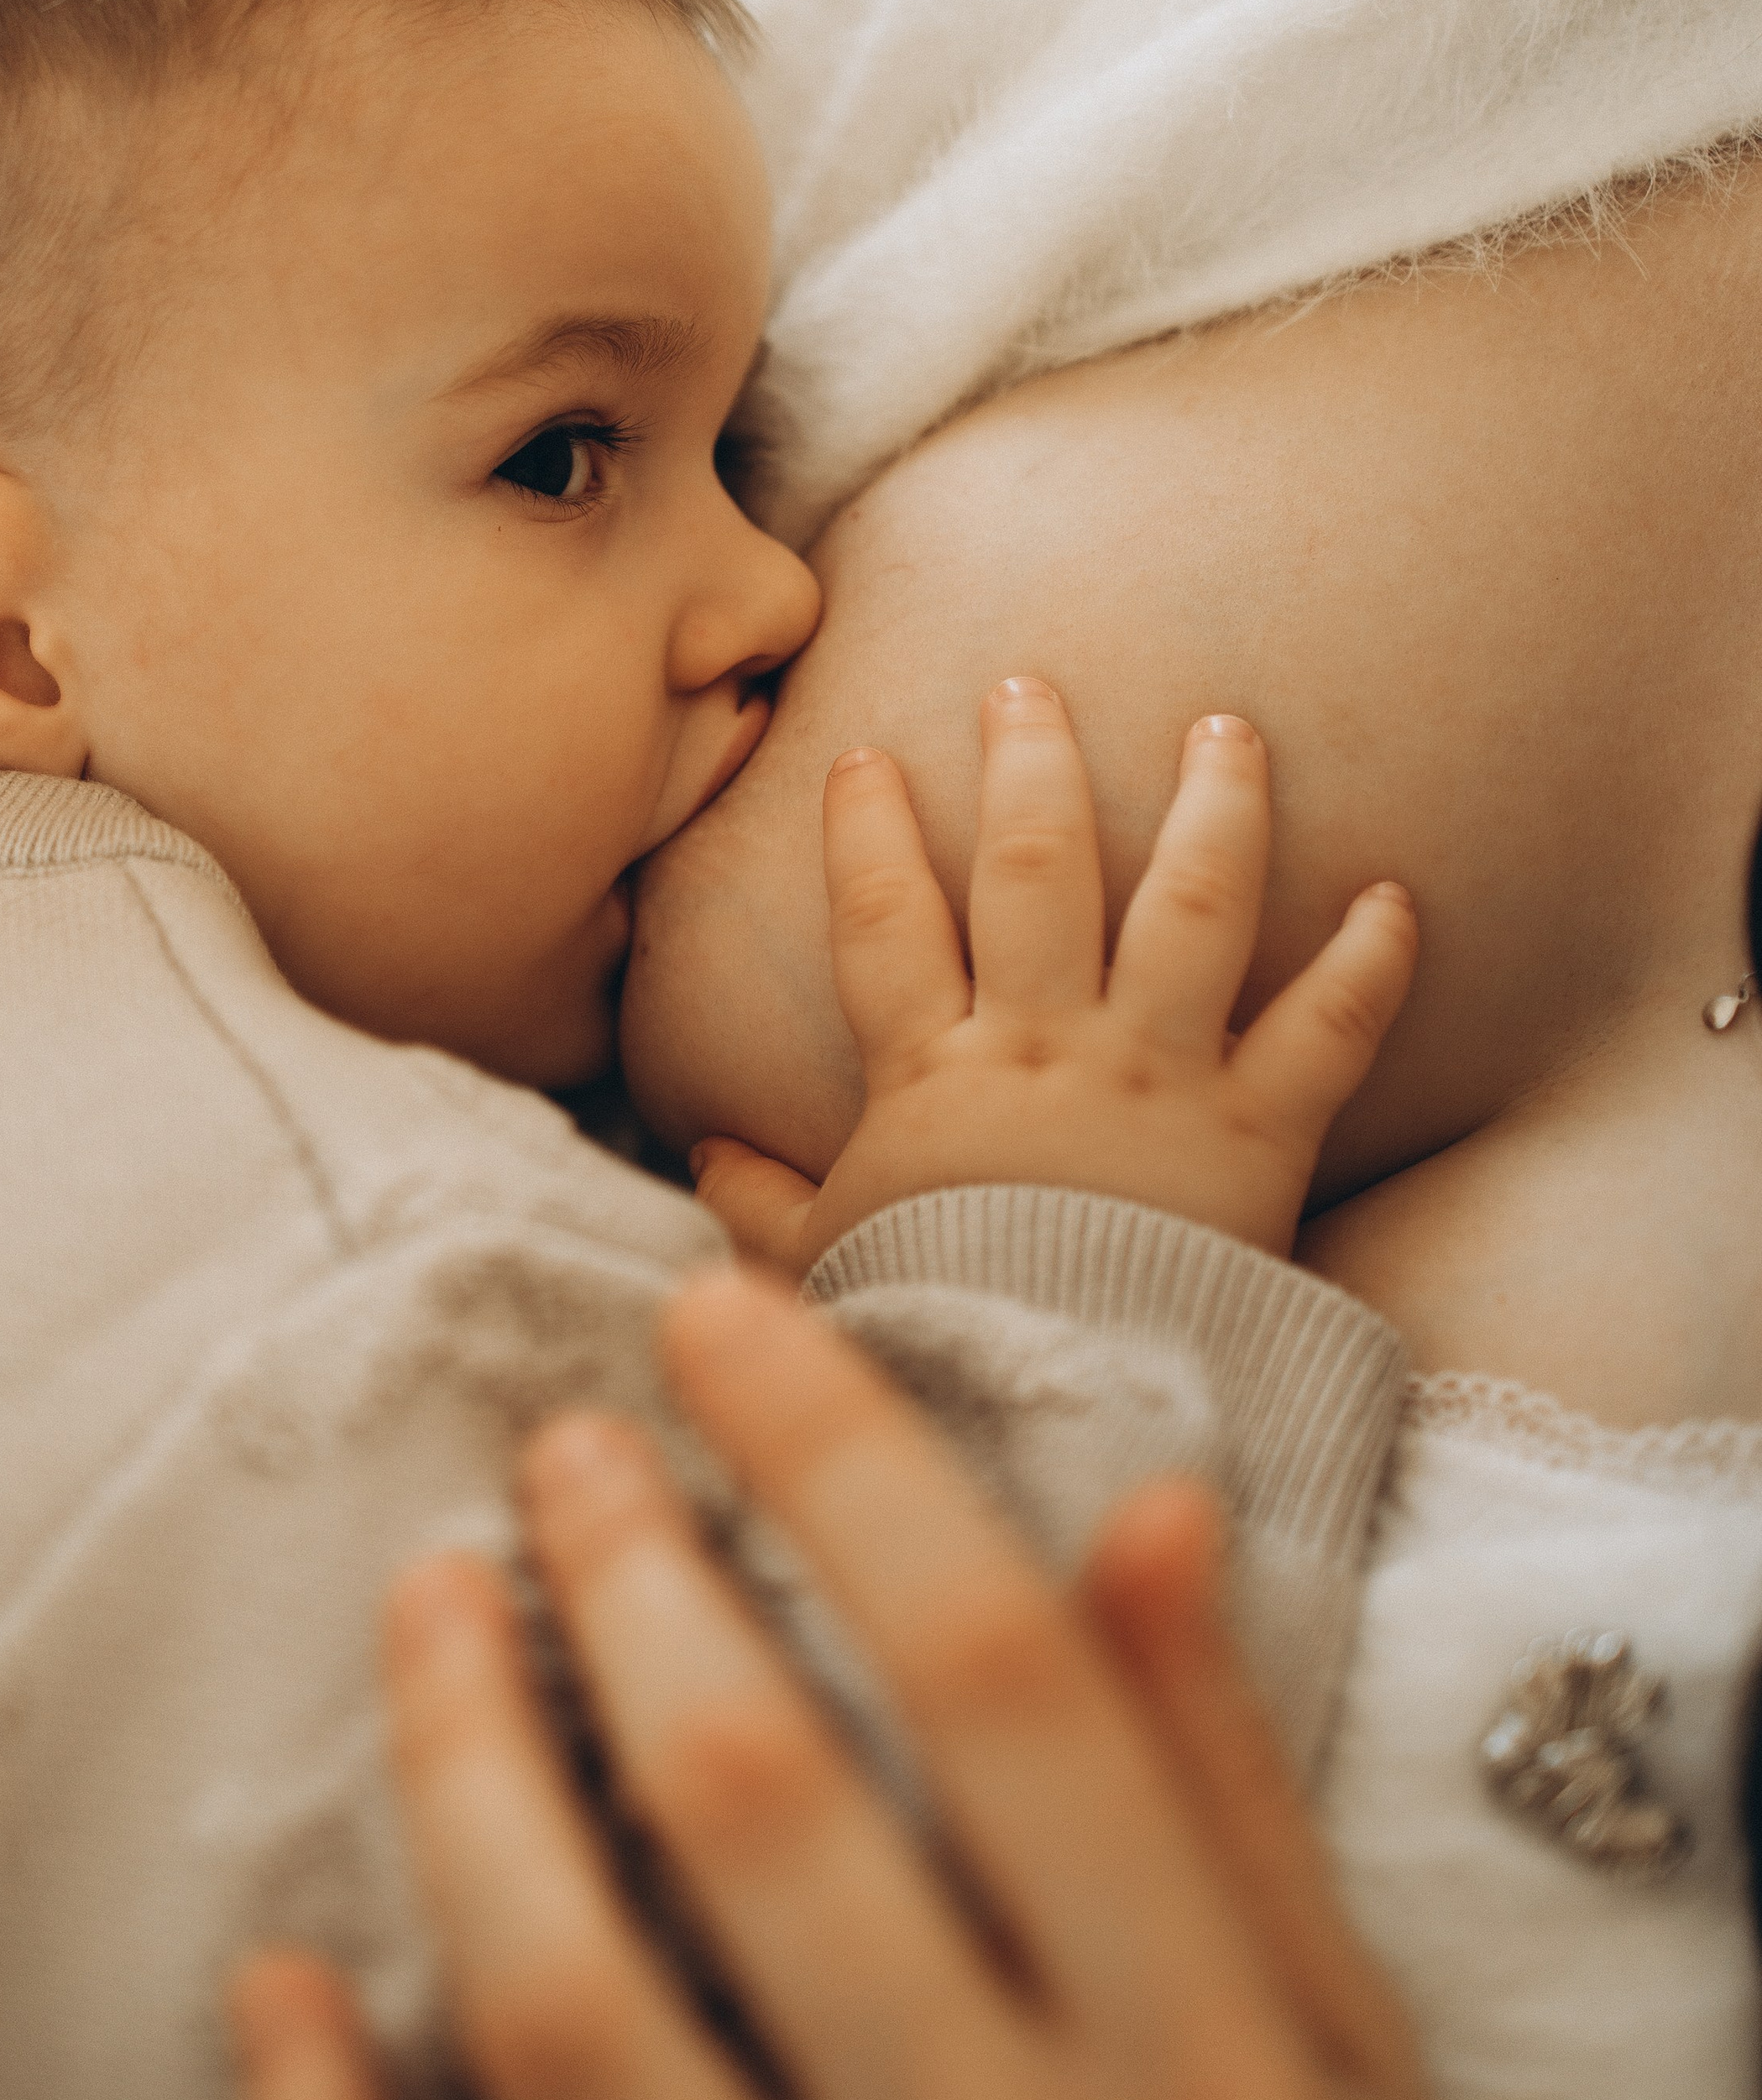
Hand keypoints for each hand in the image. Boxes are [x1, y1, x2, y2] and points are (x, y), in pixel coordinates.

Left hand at [230, 1270, 1484, 2099]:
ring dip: (462, 1781)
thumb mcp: (1356, 2084)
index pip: (998, 1681)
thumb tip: (1146, 1504)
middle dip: (627, 1575)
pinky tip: (271, 1989)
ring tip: (424, 1607)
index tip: (719, 1315)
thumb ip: (1227, 1800)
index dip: (839, 1455)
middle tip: (559, 1448)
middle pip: (752, 1808)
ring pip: (565, 2026)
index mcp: (1200, 2081)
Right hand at [691, 678, 1415, 1274]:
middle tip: (1031, 683)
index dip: (869, 832)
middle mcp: (1048, 1050)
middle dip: (1033, 764)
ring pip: (1190, 904)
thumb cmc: (937, 1340)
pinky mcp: (1260, 1133)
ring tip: (1227, 728)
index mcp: (934, 1076)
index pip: (886, 920)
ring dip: (1215, 806)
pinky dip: (1370, 961)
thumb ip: (765, 1205)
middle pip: (1037, 870)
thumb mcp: (827, 1269)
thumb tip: (702, 1154)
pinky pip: (1329, 1028)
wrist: (1057, 1416)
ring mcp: (1159, 1079)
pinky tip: (1396, 895)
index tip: (864, 756)